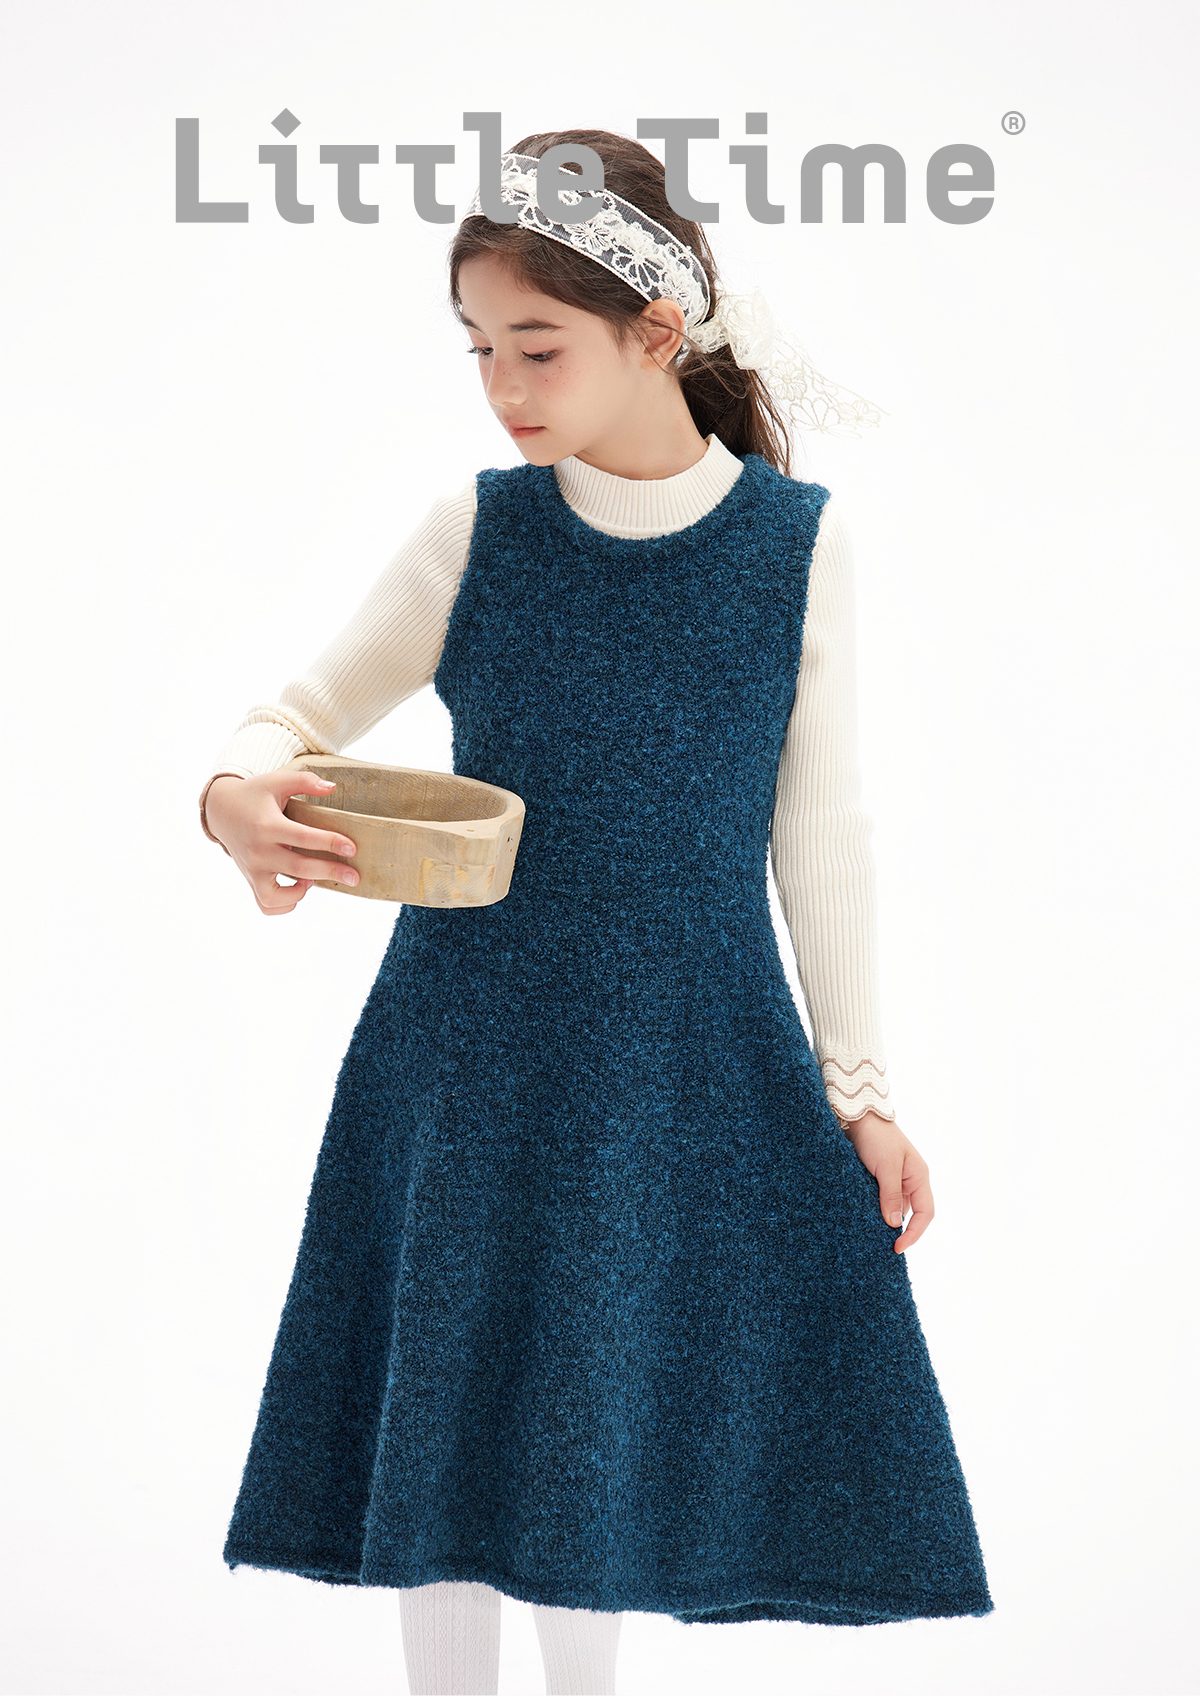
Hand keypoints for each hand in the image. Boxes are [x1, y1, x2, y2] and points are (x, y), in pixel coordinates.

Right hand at [204, 769, 359, 915]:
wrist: (221, 810)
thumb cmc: (255, 795)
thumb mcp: (277, 780)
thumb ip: (305, 781)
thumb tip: (333, 787)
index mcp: (268, 825)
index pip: (304, 837)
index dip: (331, 843)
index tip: (352, 848)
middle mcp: (258, 850)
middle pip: (299, 868)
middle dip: (330, 872)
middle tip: (354, 876)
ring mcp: (252, 868)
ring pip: (275, 895)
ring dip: (300, 893)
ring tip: (314, 881)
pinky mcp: (250, 879)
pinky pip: (266, 904)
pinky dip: (284, 905)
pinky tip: (299, 888)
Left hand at [838, 1109, 933, 1251]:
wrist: (857, 1114)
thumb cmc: (876, 1137)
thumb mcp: (885, 1167)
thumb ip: (890, 1195)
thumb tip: (894, 1224)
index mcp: (919, 1177)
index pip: (925, 1214)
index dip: (914, 1233)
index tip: (897, 1247)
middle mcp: (910, 1180)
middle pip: (911, 1213)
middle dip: (900, 1230)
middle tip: (883, 1245)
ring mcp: (895, 1179)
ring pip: (895, 1207)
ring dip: (885, 1220)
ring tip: (871, 1233)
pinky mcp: (879, 1176)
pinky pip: (881, 1199)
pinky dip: (875, 1209)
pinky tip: (865, 1216)